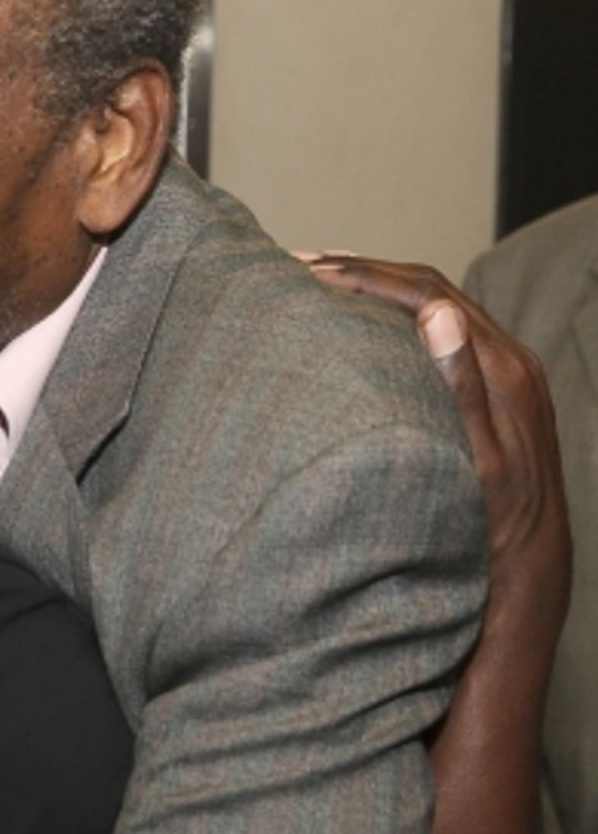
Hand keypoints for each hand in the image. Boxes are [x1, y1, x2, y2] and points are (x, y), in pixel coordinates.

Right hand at [302, 256, 570, 642]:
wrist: (530, 569)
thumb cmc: (498, 529)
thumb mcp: (478, 463)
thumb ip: (461, 385)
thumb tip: (437, 315)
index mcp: (503, 369)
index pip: (426, 296)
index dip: (368, 277)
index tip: (313, 272)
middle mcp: (507, 360)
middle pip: (429, 290)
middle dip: (365, 271)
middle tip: (302, 264)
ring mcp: (502, 373)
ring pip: (434, 307)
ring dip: (379, 289)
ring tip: (324, 279)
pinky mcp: (493, 390)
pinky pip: (442, 333)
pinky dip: (397, 316)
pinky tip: (365, 324)